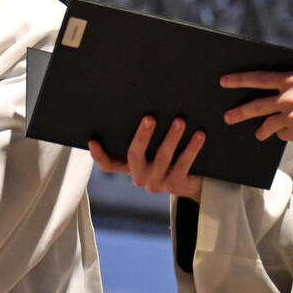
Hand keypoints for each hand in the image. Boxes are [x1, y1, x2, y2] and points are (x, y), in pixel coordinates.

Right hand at [88, 115, 204, 200]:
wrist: (193, 183)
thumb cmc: (169, 159)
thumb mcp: (152, 151)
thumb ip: (144, 139)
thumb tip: (146, 108)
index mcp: (130, 168)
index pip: (108, 165)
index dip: (99, 155)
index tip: (93, 141)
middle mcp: (140, 177)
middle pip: (135, 155)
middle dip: (142, 135)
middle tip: (150, 118)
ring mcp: (157, 182)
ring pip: (162, 157)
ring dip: (171, 137)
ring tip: (180, 121)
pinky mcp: (175, 185)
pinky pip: (183, 163)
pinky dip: (192, 147)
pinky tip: (198, 134)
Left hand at [221, 72, 292, 147]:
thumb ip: (292, 86)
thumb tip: (270, 91)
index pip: (259, 78)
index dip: (239, 79)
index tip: (224, 81)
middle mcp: (289, 96)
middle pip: (256, 104)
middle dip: (240, 111)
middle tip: (227, 116)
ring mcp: (291, 114)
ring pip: (266, 123)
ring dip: (259, 130)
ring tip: (256, 133)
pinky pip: (281, 133)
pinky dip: (283, 134)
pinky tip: (288, 135)